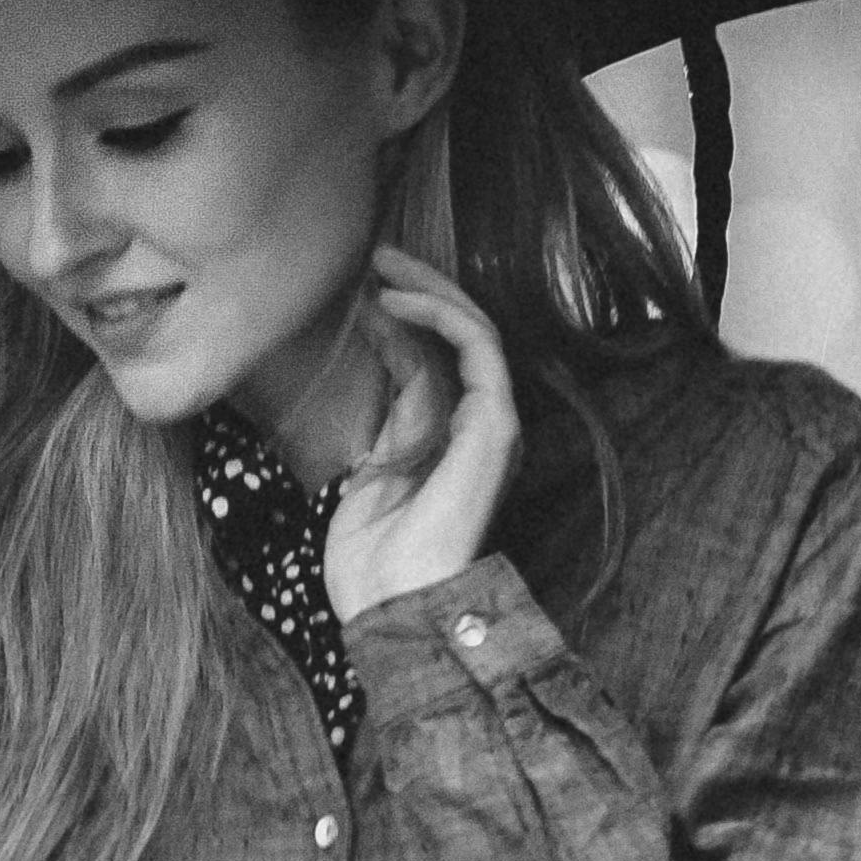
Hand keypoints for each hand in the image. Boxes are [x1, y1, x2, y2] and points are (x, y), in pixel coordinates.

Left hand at [326, 247, 520, 621]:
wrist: (393, 604)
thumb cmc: (373, 557)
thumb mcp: (371, 468)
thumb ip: (389, 415)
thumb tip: (384, 354)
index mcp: (452, 441)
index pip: (437, 362)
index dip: (404, 320)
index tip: (365, 290)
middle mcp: (481, 429)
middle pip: (463, 338)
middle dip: (423, 290)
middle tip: (379, 257)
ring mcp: (494, 426)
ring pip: (477, 331)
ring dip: (432, 290)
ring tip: (384, 264)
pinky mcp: (495, 425)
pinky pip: (479, 349)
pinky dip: (440, 316)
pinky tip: (397, 303)